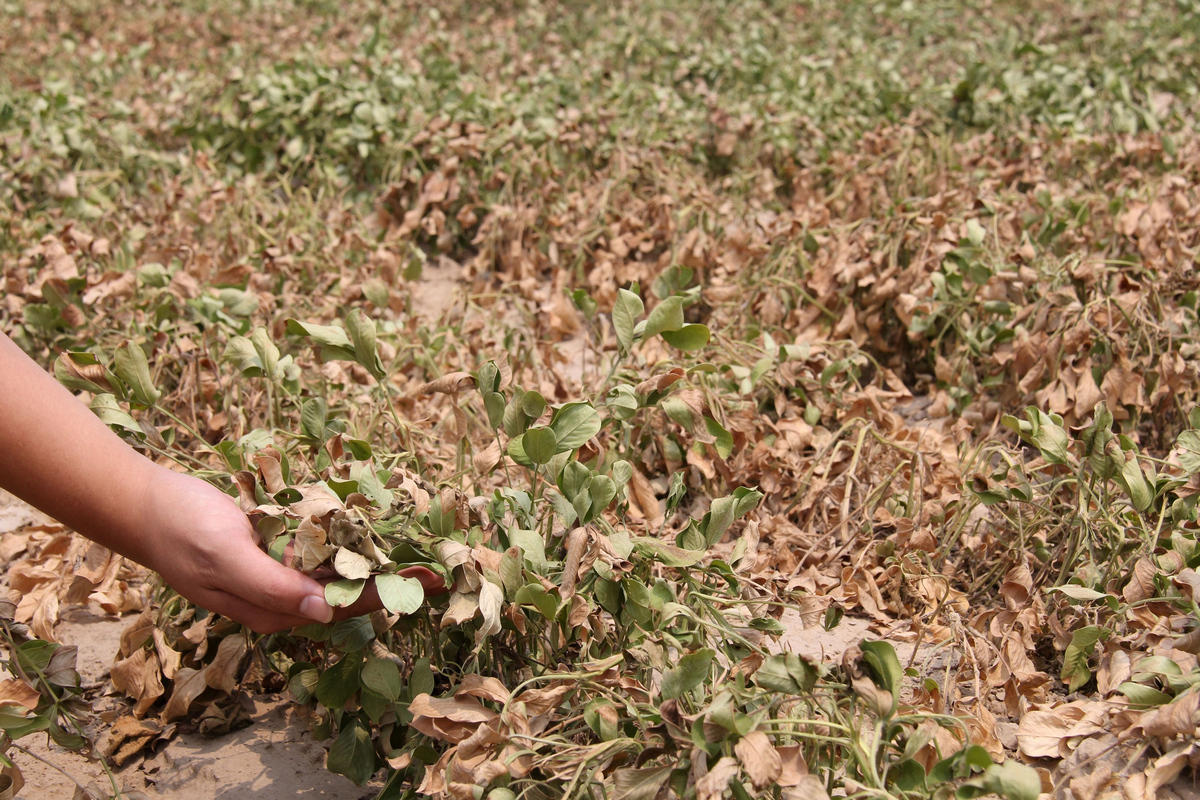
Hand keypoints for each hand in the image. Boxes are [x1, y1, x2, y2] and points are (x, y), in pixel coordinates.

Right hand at [138, 467, 446, 632]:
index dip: (387, 594)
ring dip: (377, 559)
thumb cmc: (183, 531)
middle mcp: (282, 596)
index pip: (342, 607)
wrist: (147, 504)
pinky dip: (349, 539)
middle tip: (436, 565)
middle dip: (393, 580)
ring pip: (339, 571)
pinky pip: (320, 548)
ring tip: (417, 548)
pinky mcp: (275, 546)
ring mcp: (278, 570)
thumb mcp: (226, 557)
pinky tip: (376, 528)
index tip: (426, 581)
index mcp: (273, 609)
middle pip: (348, 593)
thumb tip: (322, 612)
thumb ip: (272, 587)